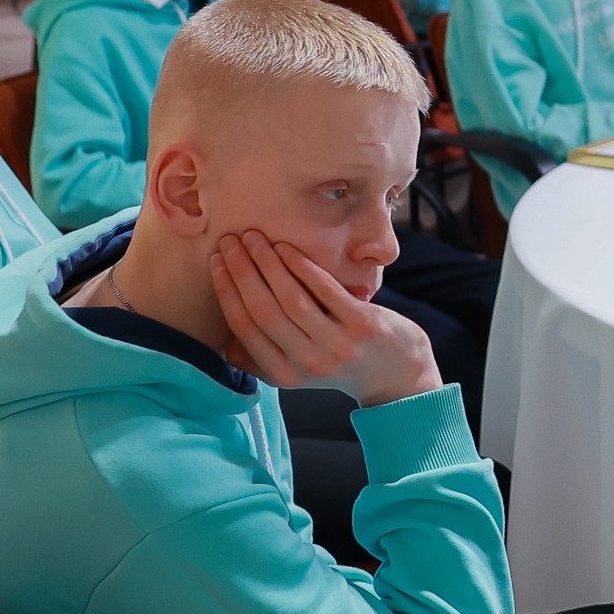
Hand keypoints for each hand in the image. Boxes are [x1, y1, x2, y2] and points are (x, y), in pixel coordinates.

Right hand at [210, 231, 437, 406]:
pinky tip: (286, 248)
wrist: (396, 374)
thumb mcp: (297, 369)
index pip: (244, 328)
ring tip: (254, 238)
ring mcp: (337, 345)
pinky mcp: (363, 326)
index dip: (227, 292)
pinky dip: (302, 267)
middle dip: (242, 271)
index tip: (217, 261)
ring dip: (268, 264)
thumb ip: (262, 359)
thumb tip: (224, 342)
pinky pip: (325, 291)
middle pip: (263, 310)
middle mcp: (308, 363)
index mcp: (283, 374)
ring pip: (291, 299)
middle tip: (231, 241)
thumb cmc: (338, 361)